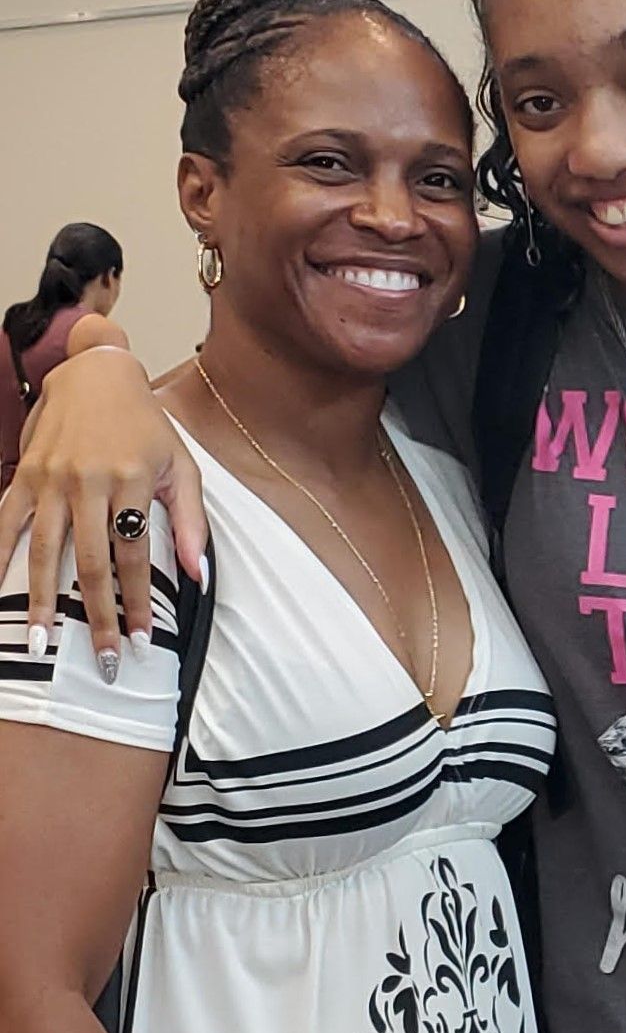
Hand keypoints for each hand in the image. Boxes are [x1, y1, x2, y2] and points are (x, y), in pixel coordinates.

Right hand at [0, 354, 207, 670]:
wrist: (97, 372)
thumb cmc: (145, 425)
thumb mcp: (182, 466)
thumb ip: (191, 522)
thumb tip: (199, 575)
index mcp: (132, 480)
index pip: (134, 556)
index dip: (137, 603)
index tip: (140, 642)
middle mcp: (89, 481)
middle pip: (90, 563)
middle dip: (96, 616)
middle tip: (102, 661)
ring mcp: (53, 478)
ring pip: (44, 551)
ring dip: (42, 600)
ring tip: (42, 643)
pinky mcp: (27, 474)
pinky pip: (8, 521)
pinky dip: (0, 557)